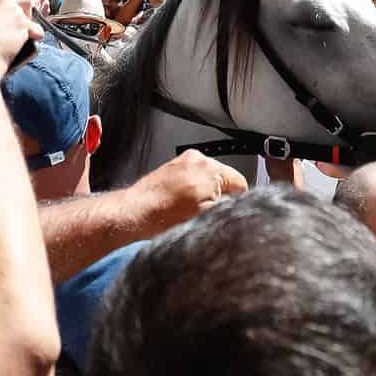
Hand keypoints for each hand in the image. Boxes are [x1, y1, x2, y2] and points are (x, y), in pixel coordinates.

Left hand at [132, 148, 247, 235]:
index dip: (238, 201)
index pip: (240, 183)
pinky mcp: (174, 164)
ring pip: (209, 176)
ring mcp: (185, 159)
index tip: (229, 211)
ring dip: (206, 190)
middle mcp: (199, 160)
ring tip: (190, 206)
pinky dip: (192, 186)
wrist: (135, 212)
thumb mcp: (205, 216)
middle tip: (206, 211)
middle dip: (220, 194)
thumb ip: (227, 207)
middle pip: (225, 178)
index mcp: (211, 170)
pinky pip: (194, 174)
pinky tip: (182, 200)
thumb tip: (239, 206)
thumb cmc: (163, 216)